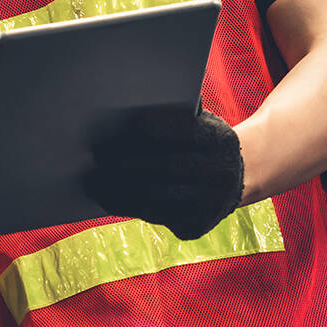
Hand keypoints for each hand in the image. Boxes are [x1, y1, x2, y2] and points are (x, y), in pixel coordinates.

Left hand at [84, 107, 243, 239]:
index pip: (185, 131)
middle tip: (98, 156)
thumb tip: (132, 101)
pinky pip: (154, 216)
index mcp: (218, 139)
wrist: (234, 180)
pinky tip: (106, 198)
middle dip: (127, 162)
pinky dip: (126, 207)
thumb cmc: (200, 142)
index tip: (126, 126)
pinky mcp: (196, 226)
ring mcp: (210, 204)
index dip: (154, 127)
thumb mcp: (200, 122)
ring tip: (92, 181)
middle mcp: (219, 173)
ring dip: (119, 190)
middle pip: (167, 167)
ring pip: (157, 197)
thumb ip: (176, 112)